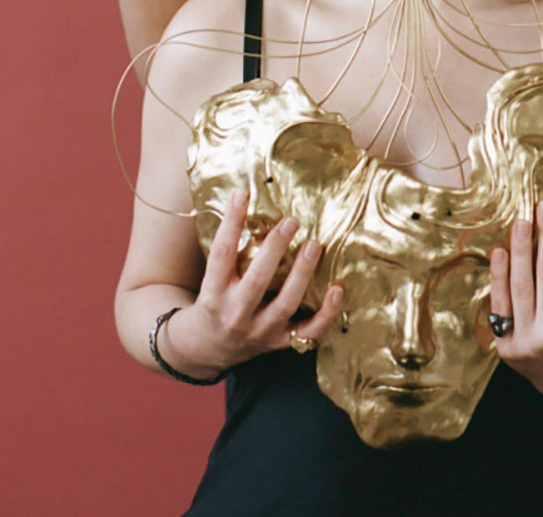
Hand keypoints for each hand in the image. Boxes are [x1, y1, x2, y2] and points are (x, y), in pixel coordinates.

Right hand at [166, 190, 342, 375]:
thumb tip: (245, 198)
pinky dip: (326, 313)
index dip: (231, 222)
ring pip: (285, 304)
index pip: (221, 253)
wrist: (205, 349)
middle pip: (257, 280)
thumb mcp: (209, 279)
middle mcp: (235, 314)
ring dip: (302, 274)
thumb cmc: (212, 302)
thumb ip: (228, 250)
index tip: (243, 193)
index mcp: (213, 294)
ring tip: (313, 245)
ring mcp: (260, 331)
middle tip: (291, 221)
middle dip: (275, 249)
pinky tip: (337, 289)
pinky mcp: (280, 342)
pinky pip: (308, 332)